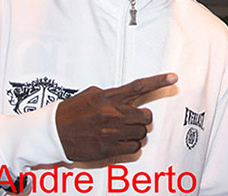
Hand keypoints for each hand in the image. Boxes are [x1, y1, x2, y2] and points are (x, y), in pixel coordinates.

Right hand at [55, 73, 176, 161]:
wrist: (53, 132)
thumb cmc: (73, 111)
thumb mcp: (92, 94)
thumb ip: (113, 94)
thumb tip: (128, 97)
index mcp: (109, 97)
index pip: (139, 86)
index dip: (159, 81)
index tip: (174, 77)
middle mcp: (113, 114)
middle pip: (146, 116)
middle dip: (143, 118)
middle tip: (133, 119)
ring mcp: (111, 132)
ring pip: (142, 133)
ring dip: (137, 132)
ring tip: (122, 131)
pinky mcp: (108, 149)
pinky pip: (134, 148)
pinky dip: (133, 145)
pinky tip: (122, 141)